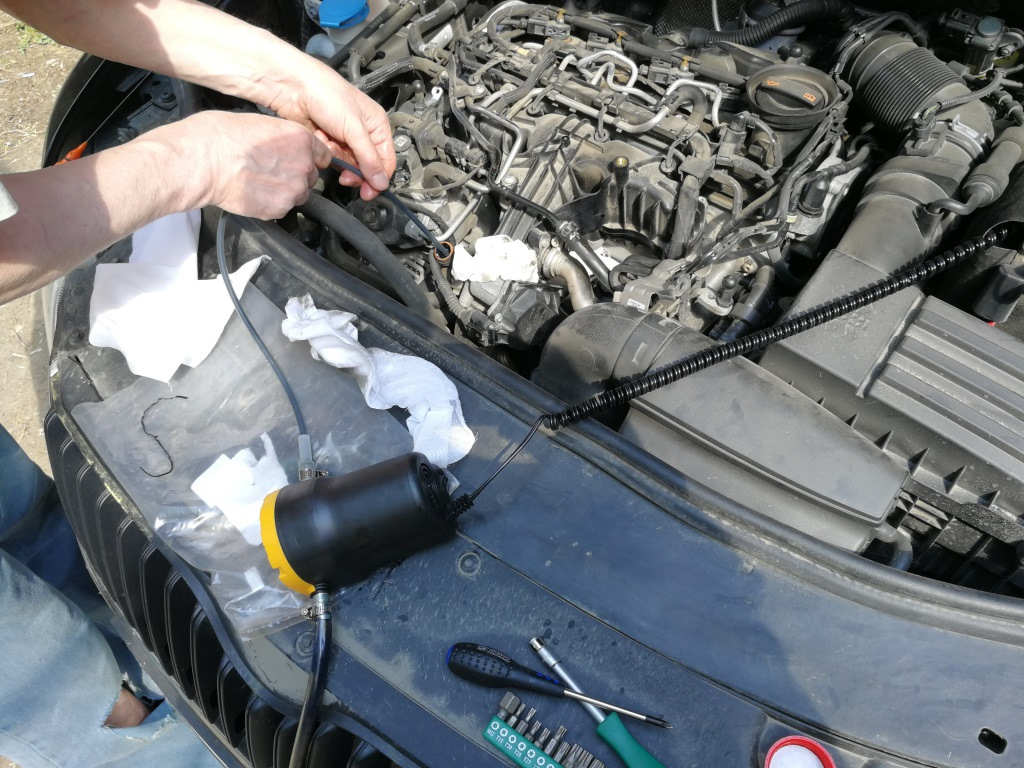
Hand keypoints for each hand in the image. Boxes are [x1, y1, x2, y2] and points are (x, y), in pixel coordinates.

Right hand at [162, 111, 331, 218]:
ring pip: (298, 195)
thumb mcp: (261, 123)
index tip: (301, 162)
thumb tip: (283, 147)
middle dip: (295, 176)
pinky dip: (270, 204)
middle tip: (271, 171)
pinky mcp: (279, 209)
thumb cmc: (222, 136)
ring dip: (284, 192)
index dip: (310, 159)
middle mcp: (304, 165)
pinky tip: (253, 192)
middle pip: (311, 176)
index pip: (323, 155)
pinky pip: (282, 209)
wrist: (204, 160)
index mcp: (301, 139)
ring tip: (259, 182)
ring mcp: (293, 190)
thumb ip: (282, 138)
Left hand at [266, 63, 396, 200]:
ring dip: (338, 159)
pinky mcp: (329, 142)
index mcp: (377, 126)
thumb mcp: (354, 129)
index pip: (385, 161)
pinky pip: (333, 159)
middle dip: (355, 172)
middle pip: (367, 167)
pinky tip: (321, 138)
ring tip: (330, 144)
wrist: (295, 88)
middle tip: (347, 178)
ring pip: (349, 165)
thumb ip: (369, 159)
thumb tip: (381, 183)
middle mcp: (363, 133)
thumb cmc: (328, 95)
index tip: (369, 192)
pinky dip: (327, 153)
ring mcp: (345, 139)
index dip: (378, 178)